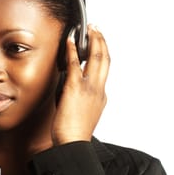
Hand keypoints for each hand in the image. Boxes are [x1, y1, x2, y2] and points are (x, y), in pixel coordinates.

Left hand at [52, 24, 109, 144]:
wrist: (72, 145)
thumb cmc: (73, 134)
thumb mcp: (82, 113)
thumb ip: (80, 98)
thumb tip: (68, 86)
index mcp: (101, 96)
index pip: (104, 71)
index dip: (103, 54)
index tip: (99, 44)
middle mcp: (99, 90)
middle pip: (106, 59)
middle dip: (102, 41)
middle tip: (97, 29)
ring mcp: (89, 88)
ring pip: (96, 58)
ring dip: (93, 40)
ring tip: (89, 29)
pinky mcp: (75, 88)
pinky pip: (74, 64)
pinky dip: (72, 50)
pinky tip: (69, 41)